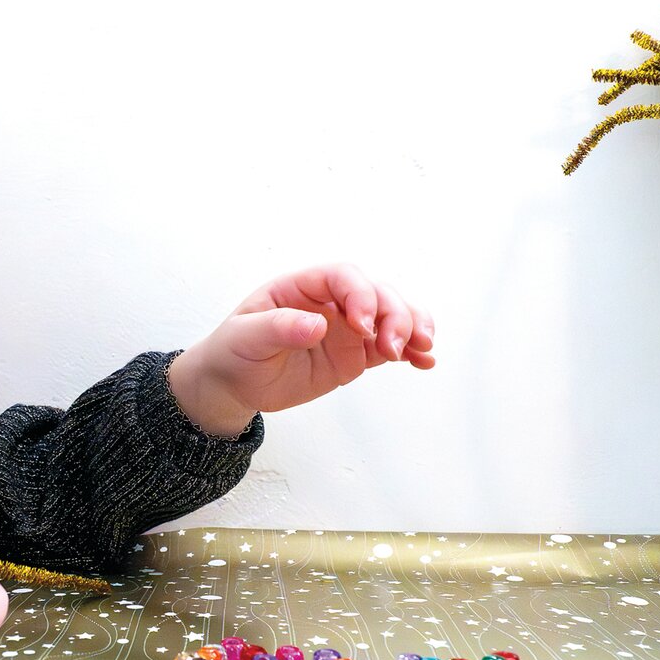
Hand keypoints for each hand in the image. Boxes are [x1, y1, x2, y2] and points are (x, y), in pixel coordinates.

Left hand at [167, 264, 434, 435]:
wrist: (235, 383)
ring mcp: (348, 328)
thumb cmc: (235, 351)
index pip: (343, 276)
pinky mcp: (357, 354)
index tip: (362, 325)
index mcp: (303, 286)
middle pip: (377, 293)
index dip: (359, 294)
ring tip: (422, 349)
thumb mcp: (246, 337)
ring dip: (412, 328)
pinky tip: (425, 361)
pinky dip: (411, 351)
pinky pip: (391, 347)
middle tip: (393, 346)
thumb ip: (279, 328)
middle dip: (393, 315)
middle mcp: (331, 301)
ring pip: (392, 316)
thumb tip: (317, 324)